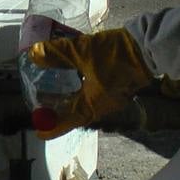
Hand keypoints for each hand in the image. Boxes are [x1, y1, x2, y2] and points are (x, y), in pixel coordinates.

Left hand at [26, 27, 152, 137]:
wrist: (145, 47)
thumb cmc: (114, 55)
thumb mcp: (81, 51)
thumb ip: (56, 53)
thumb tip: (33, 54)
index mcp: (92, 106)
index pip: (68, 122)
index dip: (52, 127)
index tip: (39, 131)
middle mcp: (101, 106)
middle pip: (74, 112)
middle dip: (56, 109)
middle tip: (39, 103)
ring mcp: (110, 98)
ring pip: (83, 101)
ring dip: (68, 97)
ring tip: (51, 85)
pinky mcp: (116, 87)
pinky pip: (92, 93)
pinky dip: (79, 88)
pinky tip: (72, 74)